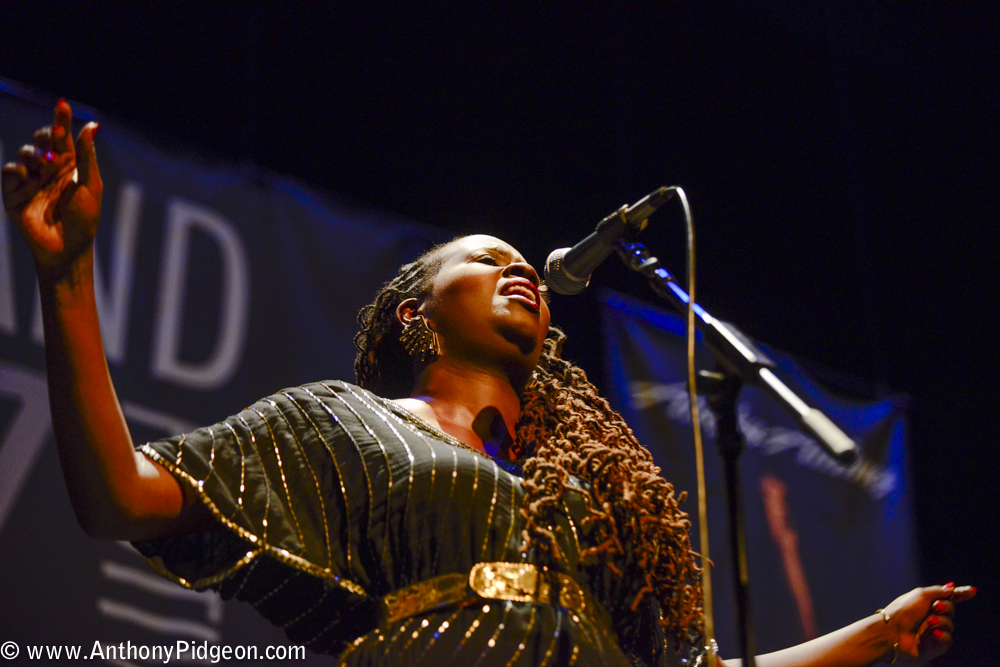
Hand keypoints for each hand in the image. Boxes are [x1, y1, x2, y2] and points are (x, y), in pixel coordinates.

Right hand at [2, 99, 101, 280]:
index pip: (62, 138)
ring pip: (24, 153)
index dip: (61, 120)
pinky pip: (9, 172)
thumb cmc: (85, 219)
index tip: (63, 105)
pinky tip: (28, 176)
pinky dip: (17, 170)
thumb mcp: (91, 185)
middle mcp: (47, 170)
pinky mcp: (13, 194)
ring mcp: (30, 181)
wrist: (68, 248)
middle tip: (55, 136)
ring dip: (34, 154)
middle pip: (41, 140)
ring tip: (45, 164)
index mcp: (68, 167)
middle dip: (46, 134)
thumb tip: (92, 124)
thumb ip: (87, 156)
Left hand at [883, 582, 975, 661]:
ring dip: (942, 622)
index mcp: (926, 603)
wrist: (891, 631)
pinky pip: (947, 640)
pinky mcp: (933, 647)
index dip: (959, 594)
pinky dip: (942, 635)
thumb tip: (953, 586)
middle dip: (946, 607)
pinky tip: (933, 633)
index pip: (947, 598)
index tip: (972, 591)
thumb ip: (940, 591)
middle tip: (936, 607)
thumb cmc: (903, 611)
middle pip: (951, 610)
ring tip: (930, 622)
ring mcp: (932, 632)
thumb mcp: (921, 595)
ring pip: (950, 626)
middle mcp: (930, 616)